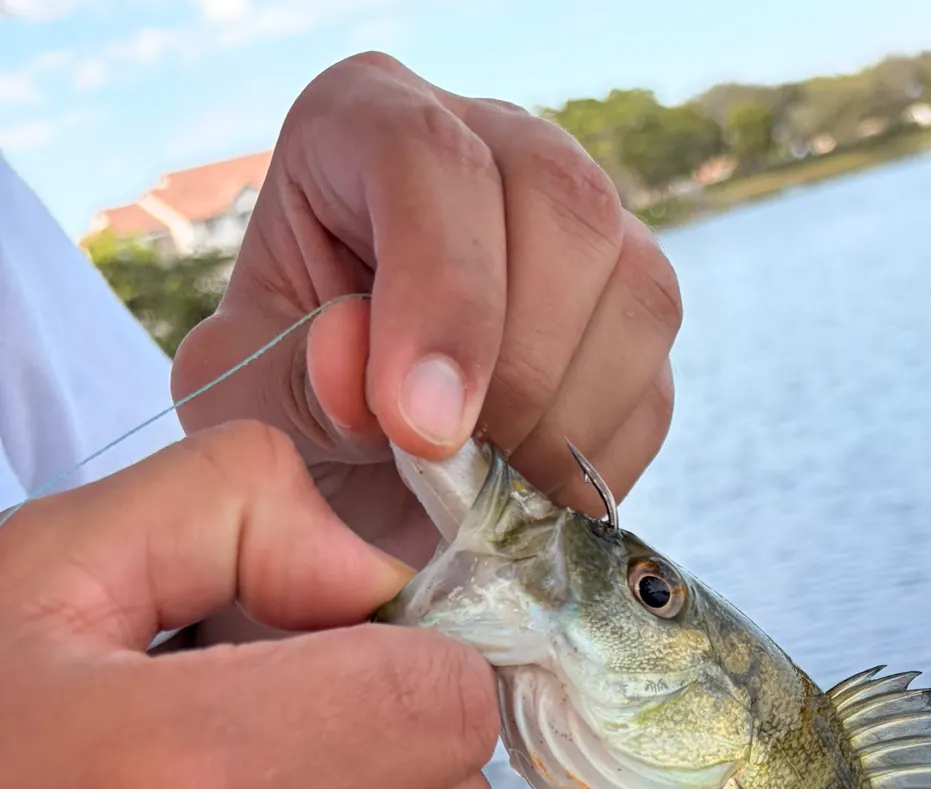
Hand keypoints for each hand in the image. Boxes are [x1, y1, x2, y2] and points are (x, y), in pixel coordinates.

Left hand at [172, 51, 681, 582]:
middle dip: (521, 365)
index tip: (420, 428)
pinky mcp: (632, 324)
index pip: (429, 158)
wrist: (354, 468)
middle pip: (563, 204)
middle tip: (463, 469)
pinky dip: (598, 461)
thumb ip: (290, 382)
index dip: (441, 294)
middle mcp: (494, 149)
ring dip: (569, 417)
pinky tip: (533, 495)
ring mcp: (585, 234)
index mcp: (366, 125)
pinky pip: (655, 387)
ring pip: (637, 291)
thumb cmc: (290, 407)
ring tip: (495, 488)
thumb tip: (363, 370)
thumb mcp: (248, 401)